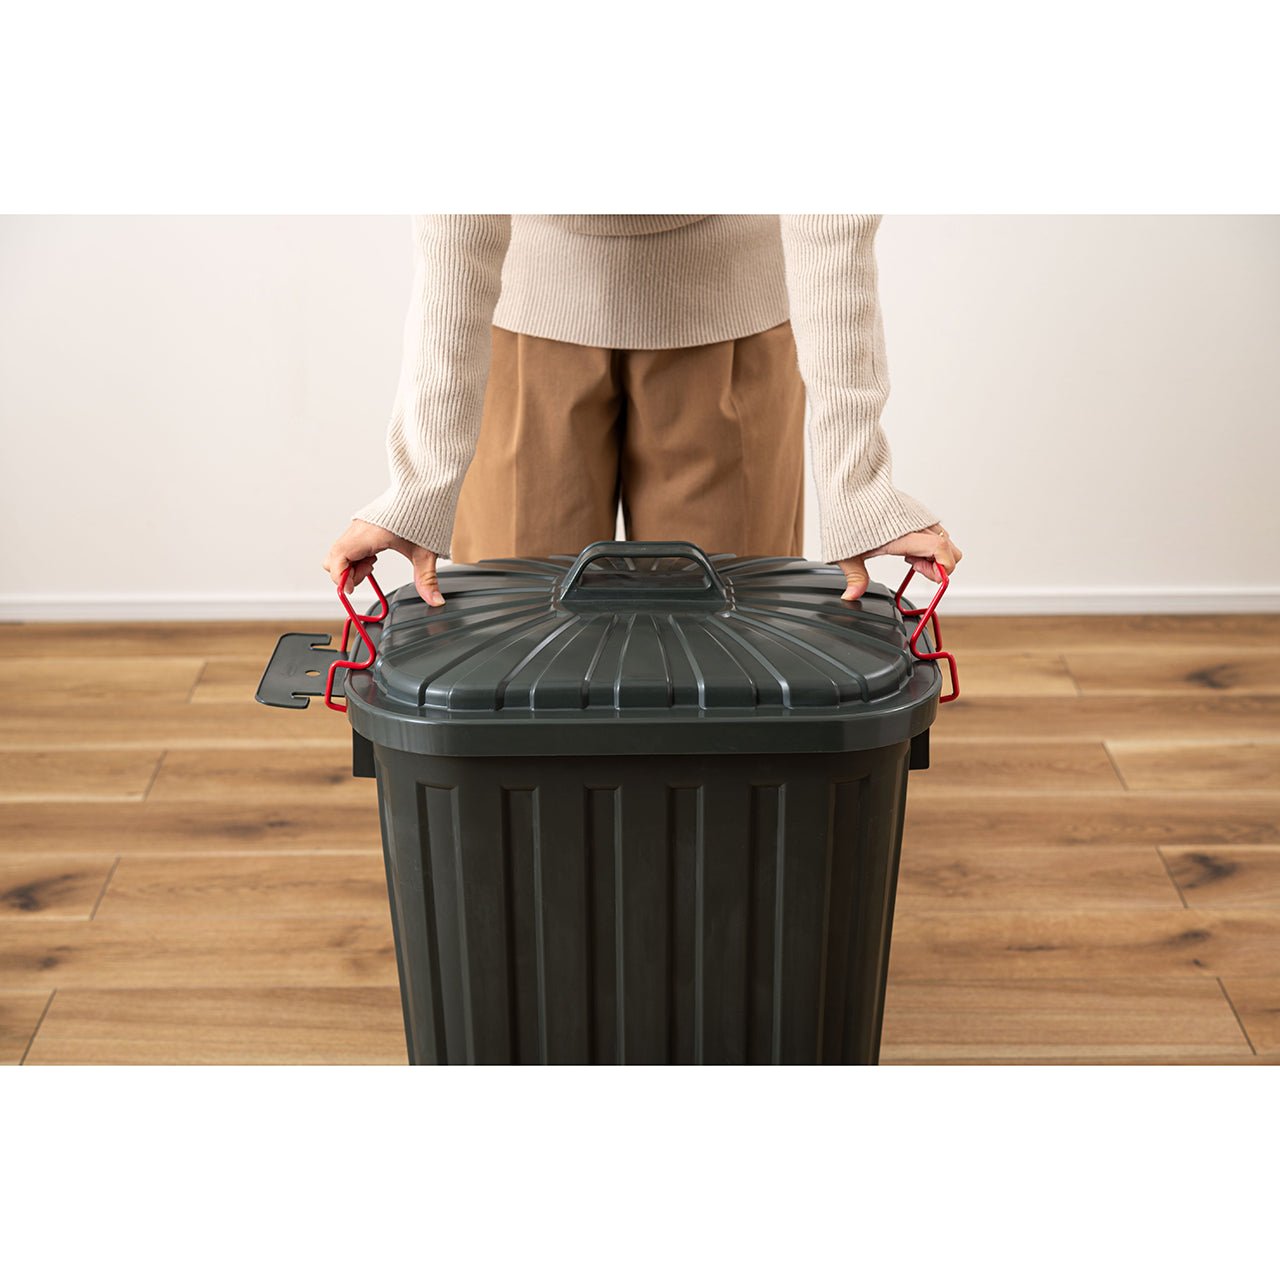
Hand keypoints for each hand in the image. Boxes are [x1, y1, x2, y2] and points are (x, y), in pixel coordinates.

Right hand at [322, 519, 445, 606]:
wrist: (425, 488)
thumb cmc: (423, 514)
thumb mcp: (426, 552)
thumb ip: (427, 579)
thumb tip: (435, 600)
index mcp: (369, 534)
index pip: (339, 558)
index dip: (341, 577)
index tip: (351, 590)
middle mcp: (358, 529)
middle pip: (334, 558)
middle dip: (346, 573)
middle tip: (369, 574)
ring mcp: (358, 527)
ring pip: (340, 552)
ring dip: (352, 565)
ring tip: (374, 563)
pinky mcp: (362, 526)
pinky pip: (348, 545)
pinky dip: (356, 556)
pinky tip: (374, 555)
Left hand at [836, 522, 961, 601]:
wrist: (847, 489)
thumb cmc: (848, 517)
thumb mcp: (848, 553)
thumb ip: (856, 577)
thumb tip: (852, 595)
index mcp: (903, 535)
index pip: (940, 550)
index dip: (941, 569)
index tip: (923, 574)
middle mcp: (917, 524)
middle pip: (951, 549)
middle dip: (940, 565)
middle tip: (914, 566)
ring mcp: (920, 517)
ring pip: (946, 540)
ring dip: (933, 554)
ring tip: (906, 554)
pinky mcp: (918, 512)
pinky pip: (936, 530)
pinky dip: (928, 543)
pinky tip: (906, 544)